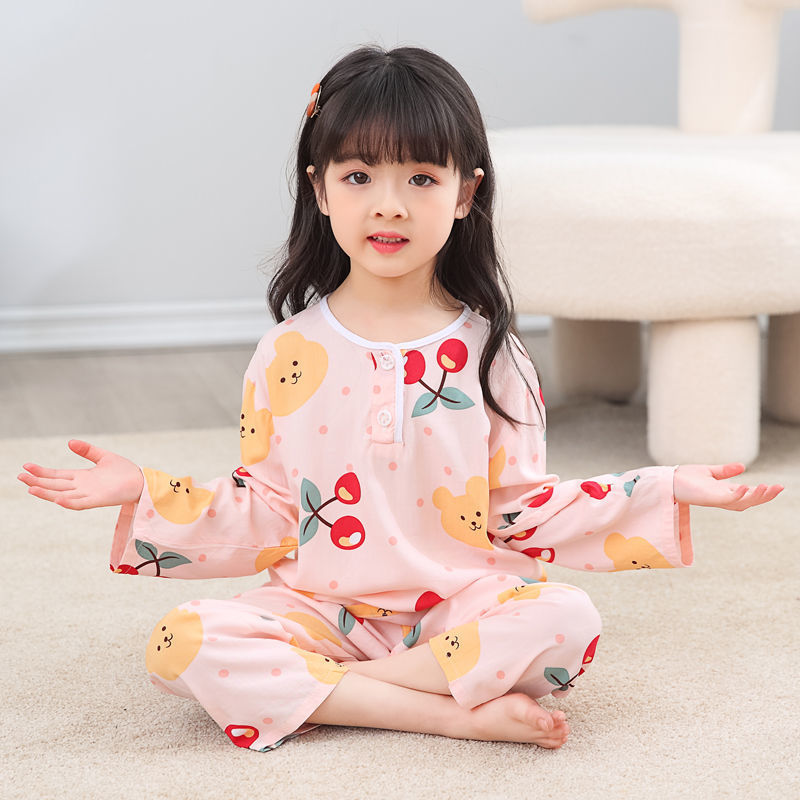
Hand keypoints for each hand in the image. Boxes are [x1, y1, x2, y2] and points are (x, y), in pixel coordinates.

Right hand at [18, 439, 143, 509]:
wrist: (142, 482)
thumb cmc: (124, 472)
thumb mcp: (103, 457)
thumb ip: (87, 451)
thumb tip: (69, 442)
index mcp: (81, 477)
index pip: (56, 475)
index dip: (41, 472)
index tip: (26, 466)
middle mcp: (81, 487)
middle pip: (55, 484)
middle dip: (37, 481)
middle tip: (20, 476)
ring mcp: (88, 495)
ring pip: (62, 495)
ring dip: (47, 493)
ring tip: (30, 488)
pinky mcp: (98, 500)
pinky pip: (80, 504)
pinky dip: (68, 502)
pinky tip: (57, 499)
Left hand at [673, 463, 782, 510]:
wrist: (667, 480)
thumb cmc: (685, 478)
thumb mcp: (709, 472)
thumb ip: (725, 471)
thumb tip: (743, 466)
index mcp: (724, 491)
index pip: (748, 494)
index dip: (762, 492)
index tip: (777, 486)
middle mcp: (722, 498)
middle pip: (749, 501)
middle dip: (765, 496)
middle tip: (779, 488)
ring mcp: (716, 499)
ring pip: (741, 503)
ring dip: (756, 497)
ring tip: (767, 488)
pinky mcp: (708, 499)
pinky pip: (726, 500)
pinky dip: (737, 495)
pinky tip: (746, 487)